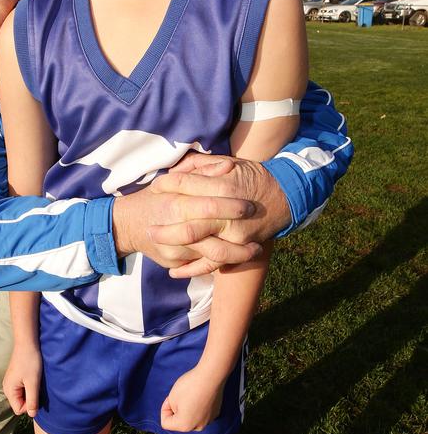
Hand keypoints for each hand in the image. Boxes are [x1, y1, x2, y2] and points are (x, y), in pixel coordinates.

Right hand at [3, 344, 41, 417]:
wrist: (27, 343)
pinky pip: (22, 388)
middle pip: (20, 403)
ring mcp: (11, 382)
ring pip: (22, 396)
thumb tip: (32, 415)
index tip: (35, 392)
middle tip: (36, 385)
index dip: (29, 405)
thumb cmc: (30, 362)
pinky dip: (29, 385)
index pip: (19, 409)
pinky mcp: (15, 377)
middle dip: (30, 398)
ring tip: (35, 380)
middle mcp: (7, 388)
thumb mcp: (33, 383)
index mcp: (9, 390)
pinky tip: (33, 376)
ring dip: (30, 391)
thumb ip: (32, 400)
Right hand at [113, 157, 261, 271]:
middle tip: (259, 239)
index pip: (210, 207)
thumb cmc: (155, 197)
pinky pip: (200, 266)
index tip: (249, 207)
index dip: (232, 208)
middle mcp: (176, 230)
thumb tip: (228, 166)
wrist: (127, 224)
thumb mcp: (174, 179)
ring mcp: (174, 251)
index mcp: (177, 205)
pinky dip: (220, 263)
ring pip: (211, 259)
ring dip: (236, 257)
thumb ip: (201, 171)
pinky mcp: (173, 263)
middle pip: (214, 241)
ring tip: (254, 250)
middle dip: (239, 242)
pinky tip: (236, 258)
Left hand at [149, 154, 290, 277]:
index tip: (154, 188)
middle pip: (189, 224)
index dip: (167, 186)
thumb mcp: (227, 162)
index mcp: (222, 186)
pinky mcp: (239, 247)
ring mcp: (234, 233)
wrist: (283, 196)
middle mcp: (227, 212)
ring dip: (175, 249)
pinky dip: (192, 269)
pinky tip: (174, 271)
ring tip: (156, 246)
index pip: (185, 185)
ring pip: (199, 246)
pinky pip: (213, 263)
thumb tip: (174, 171)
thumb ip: (200, 165)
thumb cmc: (250, 176)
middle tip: (148, 229)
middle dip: (165, 228)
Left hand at [160, 367, 224, 431]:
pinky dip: (198, 407)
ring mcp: (208, 421)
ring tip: (190, 395)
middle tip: (179, 396)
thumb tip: (179, 411)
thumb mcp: (171, 397)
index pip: (166, 422)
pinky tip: (200, 395)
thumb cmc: (189, 386)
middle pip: (180, 422)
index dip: (165, 408)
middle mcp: (197, 427)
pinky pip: (201, 413)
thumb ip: (171, 409)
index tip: (170, 397)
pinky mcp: (215, 414)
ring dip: (188, 409)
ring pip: (191, 418)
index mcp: (184, 426)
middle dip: (177, 410)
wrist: (210, 376)